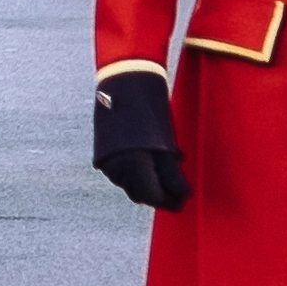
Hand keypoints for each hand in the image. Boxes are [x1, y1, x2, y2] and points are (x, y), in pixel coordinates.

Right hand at [93, 69, 186, 212]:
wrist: (125, 85)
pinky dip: (136, 174)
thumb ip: (173, 174)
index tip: (183, 200)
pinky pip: (122, 174)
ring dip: (147, 184)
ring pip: (130, 185)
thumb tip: (182, 195)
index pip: (153, 196)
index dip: (169, 201)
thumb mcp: (167, 146)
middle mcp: (116, 169)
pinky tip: (149, 163)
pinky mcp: (103, 156)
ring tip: (165, 172)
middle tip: (177, 189)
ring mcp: (107, 163)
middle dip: (159, 194)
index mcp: (133, 166)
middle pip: (140, 195)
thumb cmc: (151, 112)